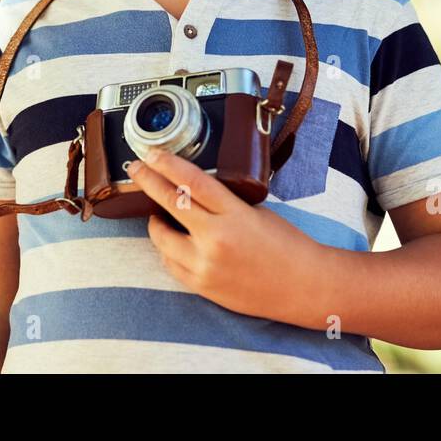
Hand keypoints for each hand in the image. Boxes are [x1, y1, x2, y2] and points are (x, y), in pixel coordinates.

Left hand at [126, 147, 324, 322]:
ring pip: (161, 238)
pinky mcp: (202, 286)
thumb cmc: (287, 245)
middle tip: (136, 168)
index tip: (151, 153)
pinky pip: (170, 264)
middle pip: (170, 203)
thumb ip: (224, 202)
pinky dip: (167, 250)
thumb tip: (191, 191)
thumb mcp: (257, 211)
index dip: (167, 164)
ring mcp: (206, 266)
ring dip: (155, 222)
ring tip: (157, 214)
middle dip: (148, 181)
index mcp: (235, 214)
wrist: (304, 287)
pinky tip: (171, 242)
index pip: (192, 181)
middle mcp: (216, 239)